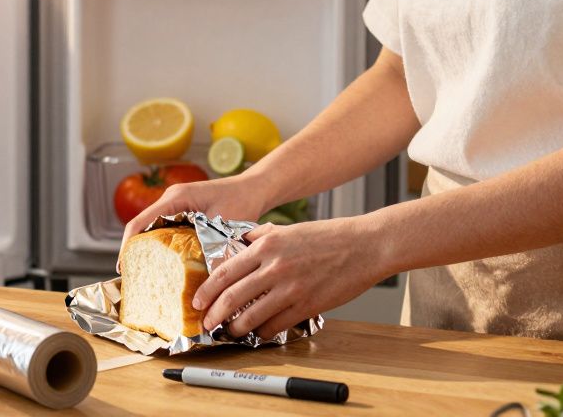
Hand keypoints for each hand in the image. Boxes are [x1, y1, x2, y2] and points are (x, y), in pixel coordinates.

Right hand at [117, 175, 270, 271]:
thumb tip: (197, 279)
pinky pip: (165, 229)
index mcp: (175, 198)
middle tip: (132, 277)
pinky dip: (162, 246)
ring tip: (146, 275)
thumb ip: (208, 248)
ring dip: (148, 250)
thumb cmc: (243, 200)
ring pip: (153, 229)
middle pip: (142, 227)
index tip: (124, 267)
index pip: (140, 222)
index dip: (128, 245)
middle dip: (135, 251)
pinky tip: (166, 265)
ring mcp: (177, 204)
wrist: (255, 188)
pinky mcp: (184, 211)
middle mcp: (171, 199)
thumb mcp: (224, 227)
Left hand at [193, 217, 386, 339]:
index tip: (198, 301)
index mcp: (267, 245)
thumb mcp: (289, 229)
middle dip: (214, 314)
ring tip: (231, 331)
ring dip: (236, 328)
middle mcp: (274, 266)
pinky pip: (276, 325)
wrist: (365, 246)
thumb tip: (239, 245)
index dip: (207, 290)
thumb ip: (261, 237)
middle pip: (232, 297)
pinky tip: (259, 333)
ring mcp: (291, 288)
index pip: (225, 271)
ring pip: (251, 316)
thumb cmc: (329, 237)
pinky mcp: (307, 305)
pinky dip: (263, 332)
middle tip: (206, 323)